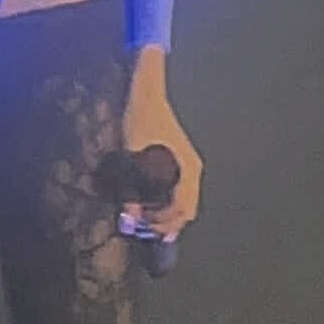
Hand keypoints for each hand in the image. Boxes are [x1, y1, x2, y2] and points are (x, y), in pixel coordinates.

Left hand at [120, 50, 201, 243]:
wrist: (147, 95)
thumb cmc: (141, 121)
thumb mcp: (131, 156)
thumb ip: (131, 191)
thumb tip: (130, 219)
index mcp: (187, 170)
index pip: (183, 210)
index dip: (164, 223)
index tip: (143, 226)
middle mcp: (192, 170)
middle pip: (187, 210)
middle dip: (167, 223)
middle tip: (144, 228)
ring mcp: (189, 165)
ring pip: (185, 202)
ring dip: (167, 214)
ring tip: (145, 217)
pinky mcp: (181, 161)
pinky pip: (180, 191)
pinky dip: (168, 202)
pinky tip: (150, 202)